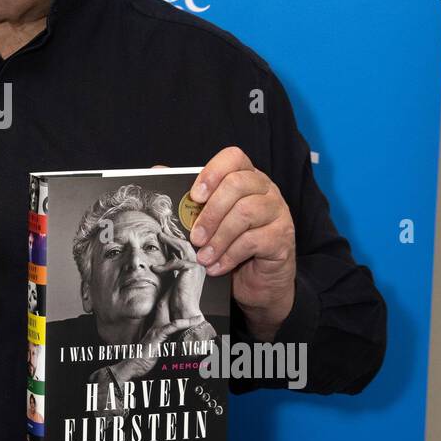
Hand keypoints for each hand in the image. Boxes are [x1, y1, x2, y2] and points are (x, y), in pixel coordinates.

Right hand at [90, 319, 202, 387]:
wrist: (131, 366)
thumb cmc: (142, 361)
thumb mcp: (158, 352)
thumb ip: (166, 346)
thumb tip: (178, 348)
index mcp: (156, 331)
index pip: (166, 316)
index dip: (174, 310)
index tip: (188, 310)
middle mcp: (156, 328)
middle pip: (169, 313)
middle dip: (180, 308)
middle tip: (196, 309)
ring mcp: (156, 332)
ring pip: (174, 320)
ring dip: (188, 319)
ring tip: (199, 317)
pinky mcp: (156, 336)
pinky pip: (171, 327)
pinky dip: (182, 324)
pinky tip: (190, 322)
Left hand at [154, 228, 206, 322]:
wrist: (184, 312)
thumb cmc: (178, 300)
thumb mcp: (174, 278)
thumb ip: (173, 267)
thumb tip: (167, 255)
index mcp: (197, 267)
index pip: (187, 248)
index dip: (176, 241)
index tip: (164, 236)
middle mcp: (200, 265)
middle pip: (186, 244)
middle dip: (172, 237)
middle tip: (161, 233)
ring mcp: (198, 266)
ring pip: (183, 247)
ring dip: (170, 241)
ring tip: (159, 237)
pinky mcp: (192, 269)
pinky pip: (175, 262)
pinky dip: (164, 265)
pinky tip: (155, 269)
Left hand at [186, 147, 295, 339]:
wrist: (258, 282)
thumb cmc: (230, 246)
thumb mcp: (208, 220)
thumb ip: (188, 197)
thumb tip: (157, 171)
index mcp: (246, 178)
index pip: (233, 158)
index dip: (212, 173)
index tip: (194, 196)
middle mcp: (266, 190)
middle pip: (237, 184)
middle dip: (210, 213)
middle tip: (195, 237)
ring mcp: (278, 212)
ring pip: (245, 213)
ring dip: (218, 238)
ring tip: (203, 257)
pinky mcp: (282, 238)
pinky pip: (254, 240)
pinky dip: (230, 255)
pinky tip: (217, 266)